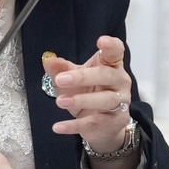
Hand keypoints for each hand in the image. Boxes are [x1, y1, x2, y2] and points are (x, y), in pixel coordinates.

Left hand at [45, 35, 132, 152]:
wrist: (102, 125)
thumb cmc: (90, 93)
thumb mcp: (73, 78)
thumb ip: (61, 68)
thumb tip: (48, 60)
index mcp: (111, 65)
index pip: (116, 51)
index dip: (111, 45)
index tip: (101, 41)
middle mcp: (119, 81)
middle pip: (106, 75)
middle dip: (83, 77)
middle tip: (60, 79)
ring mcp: (120, 102)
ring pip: (105, 100)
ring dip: (81, 100)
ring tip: (60, 101)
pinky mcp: (115, 122)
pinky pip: (95, 122)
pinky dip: (75, 125)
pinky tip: (59, 126)